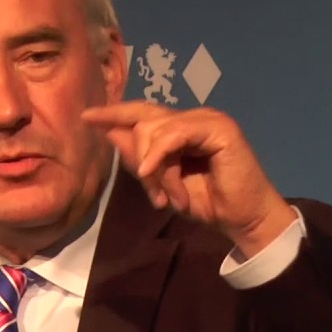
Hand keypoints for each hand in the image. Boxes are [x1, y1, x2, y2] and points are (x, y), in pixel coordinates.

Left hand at [82, 102, 296, 257]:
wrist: (244, 219)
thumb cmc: (210, 204)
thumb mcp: (165, 185)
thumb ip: (141, 161)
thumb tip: (110, 133)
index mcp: (181, 129)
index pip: (142, 112)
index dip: (115, 113)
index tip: (87, 117)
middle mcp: (193, 118)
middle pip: (144, 120)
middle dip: (139, 159)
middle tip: (156, 197)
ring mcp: (207, 119)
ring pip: (156, 130)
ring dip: (157, 171)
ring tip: (171, 199)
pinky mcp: (219, 127)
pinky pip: (174, 134)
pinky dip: (160, 155)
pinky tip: (154, 172)